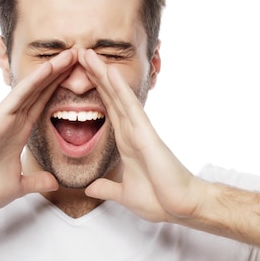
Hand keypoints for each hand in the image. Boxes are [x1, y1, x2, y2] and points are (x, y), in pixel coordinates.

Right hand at [0, 49, 76, 210]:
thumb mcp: (18, 186)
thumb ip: (36, 182)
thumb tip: (53, 183)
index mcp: (19, 133)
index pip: (43, 105)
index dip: (59, 89)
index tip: (78, 77)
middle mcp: (14, 121)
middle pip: (41, 90)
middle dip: (60, 73)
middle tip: (81, 55)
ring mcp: (6, 117)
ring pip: (33, 88)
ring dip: (51, 70)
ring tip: (71, 53)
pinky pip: (19, 96)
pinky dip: (34, 81)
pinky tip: (49, 68)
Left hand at [78, 49, 201, 223]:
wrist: (182, 208)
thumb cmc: (160, 200)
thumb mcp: (124, 194)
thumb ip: (107, 188)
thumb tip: (91, 187)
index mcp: (126, 143)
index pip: (106, 110)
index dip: (93, 92)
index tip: (78, 76)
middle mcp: (131, 132)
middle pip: (110, 97)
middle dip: (94, 75)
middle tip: (78, 53)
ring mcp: (139, 130)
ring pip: (117, 96)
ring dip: (102, 74)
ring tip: (87, 53)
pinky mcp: (146, 134)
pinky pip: (130, 107)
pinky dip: (119, 89)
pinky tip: (108, 72)